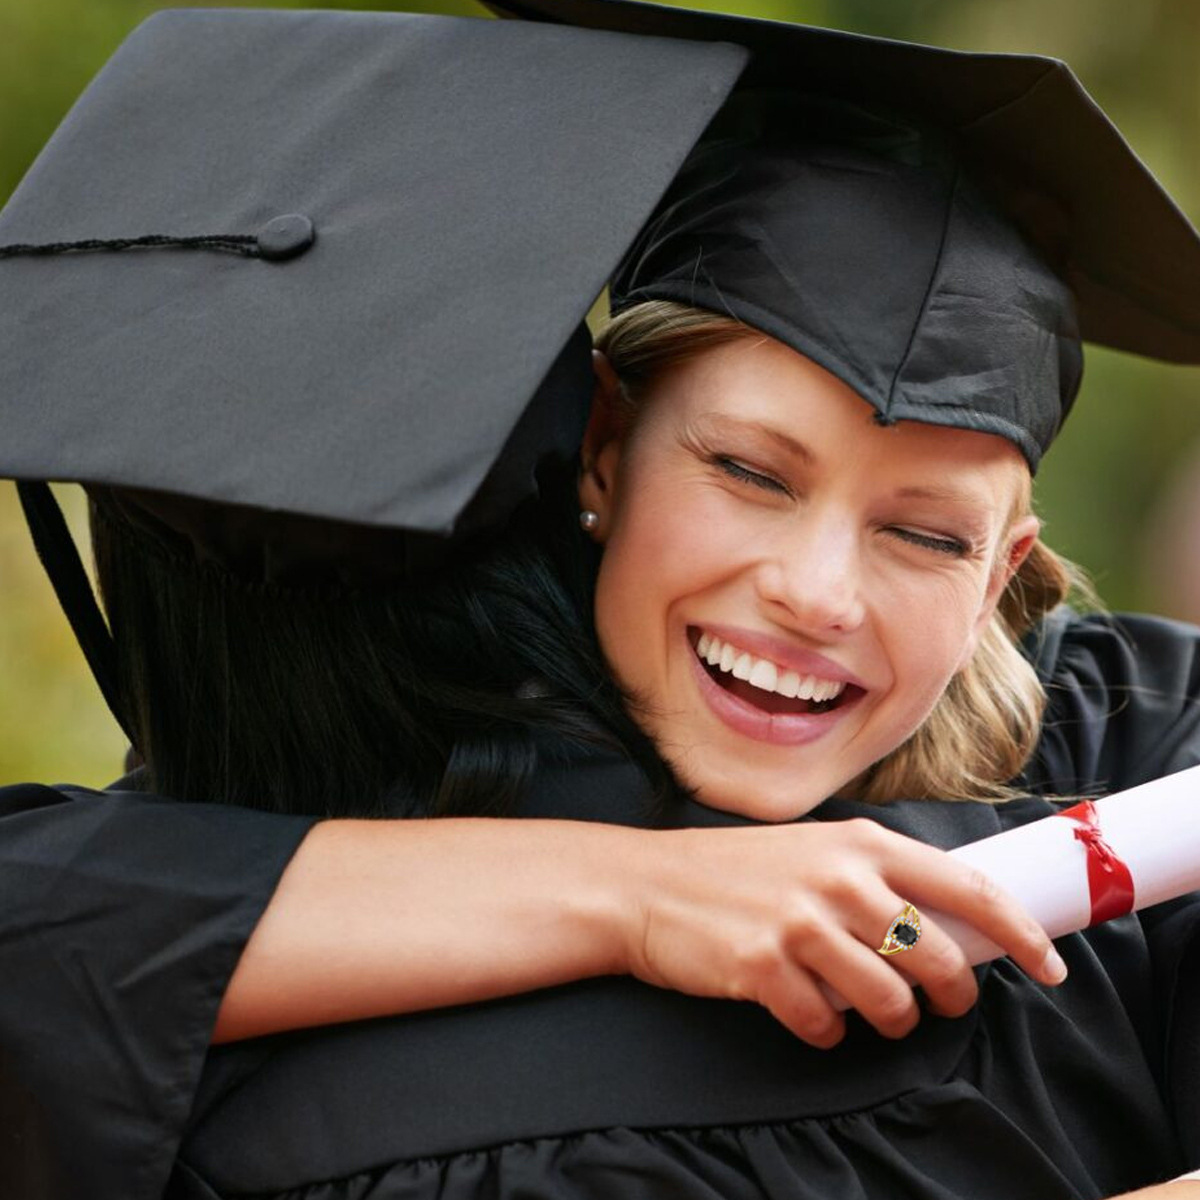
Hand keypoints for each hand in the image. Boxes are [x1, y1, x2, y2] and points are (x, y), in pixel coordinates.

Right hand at [621, 818, 1065, 1047]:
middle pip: (936, 956)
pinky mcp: (763, 966)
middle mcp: (837, 879)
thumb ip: (875, 874)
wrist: (647, 885)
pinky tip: (810, 1015)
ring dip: (891, 1021)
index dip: (1019, 932)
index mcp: (860, 844)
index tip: (1049, 966)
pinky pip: (825, 1025)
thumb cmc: (738, 870)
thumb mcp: (814, 849)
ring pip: (889, 1000)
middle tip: (941, 1005)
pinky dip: (826, 1031)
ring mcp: (799, 923)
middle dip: (952, 995)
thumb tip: (946, 922)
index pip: (966, 887)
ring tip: (874, 1015)